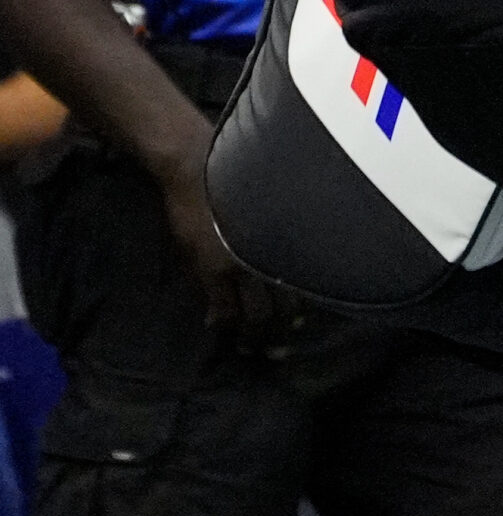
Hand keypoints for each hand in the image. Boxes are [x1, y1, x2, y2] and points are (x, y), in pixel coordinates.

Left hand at [154, 154, 292, 346]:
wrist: (202, 163)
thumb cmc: (186, 208)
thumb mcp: (187, 252)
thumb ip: (206, 287)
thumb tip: (217, 320)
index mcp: (220, 269)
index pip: (236, 316)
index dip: (242, 337)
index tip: (244, 348)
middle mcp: (249, 262)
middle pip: (266, 312)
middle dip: (267, 336)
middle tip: (268, 352)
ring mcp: (269, 245)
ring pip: (290, 293)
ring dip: (289, 318)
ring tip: (290, 331)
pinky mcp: (283, 231)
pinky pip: (298, 268)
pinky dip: (302, 289)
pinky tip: (304, 299)